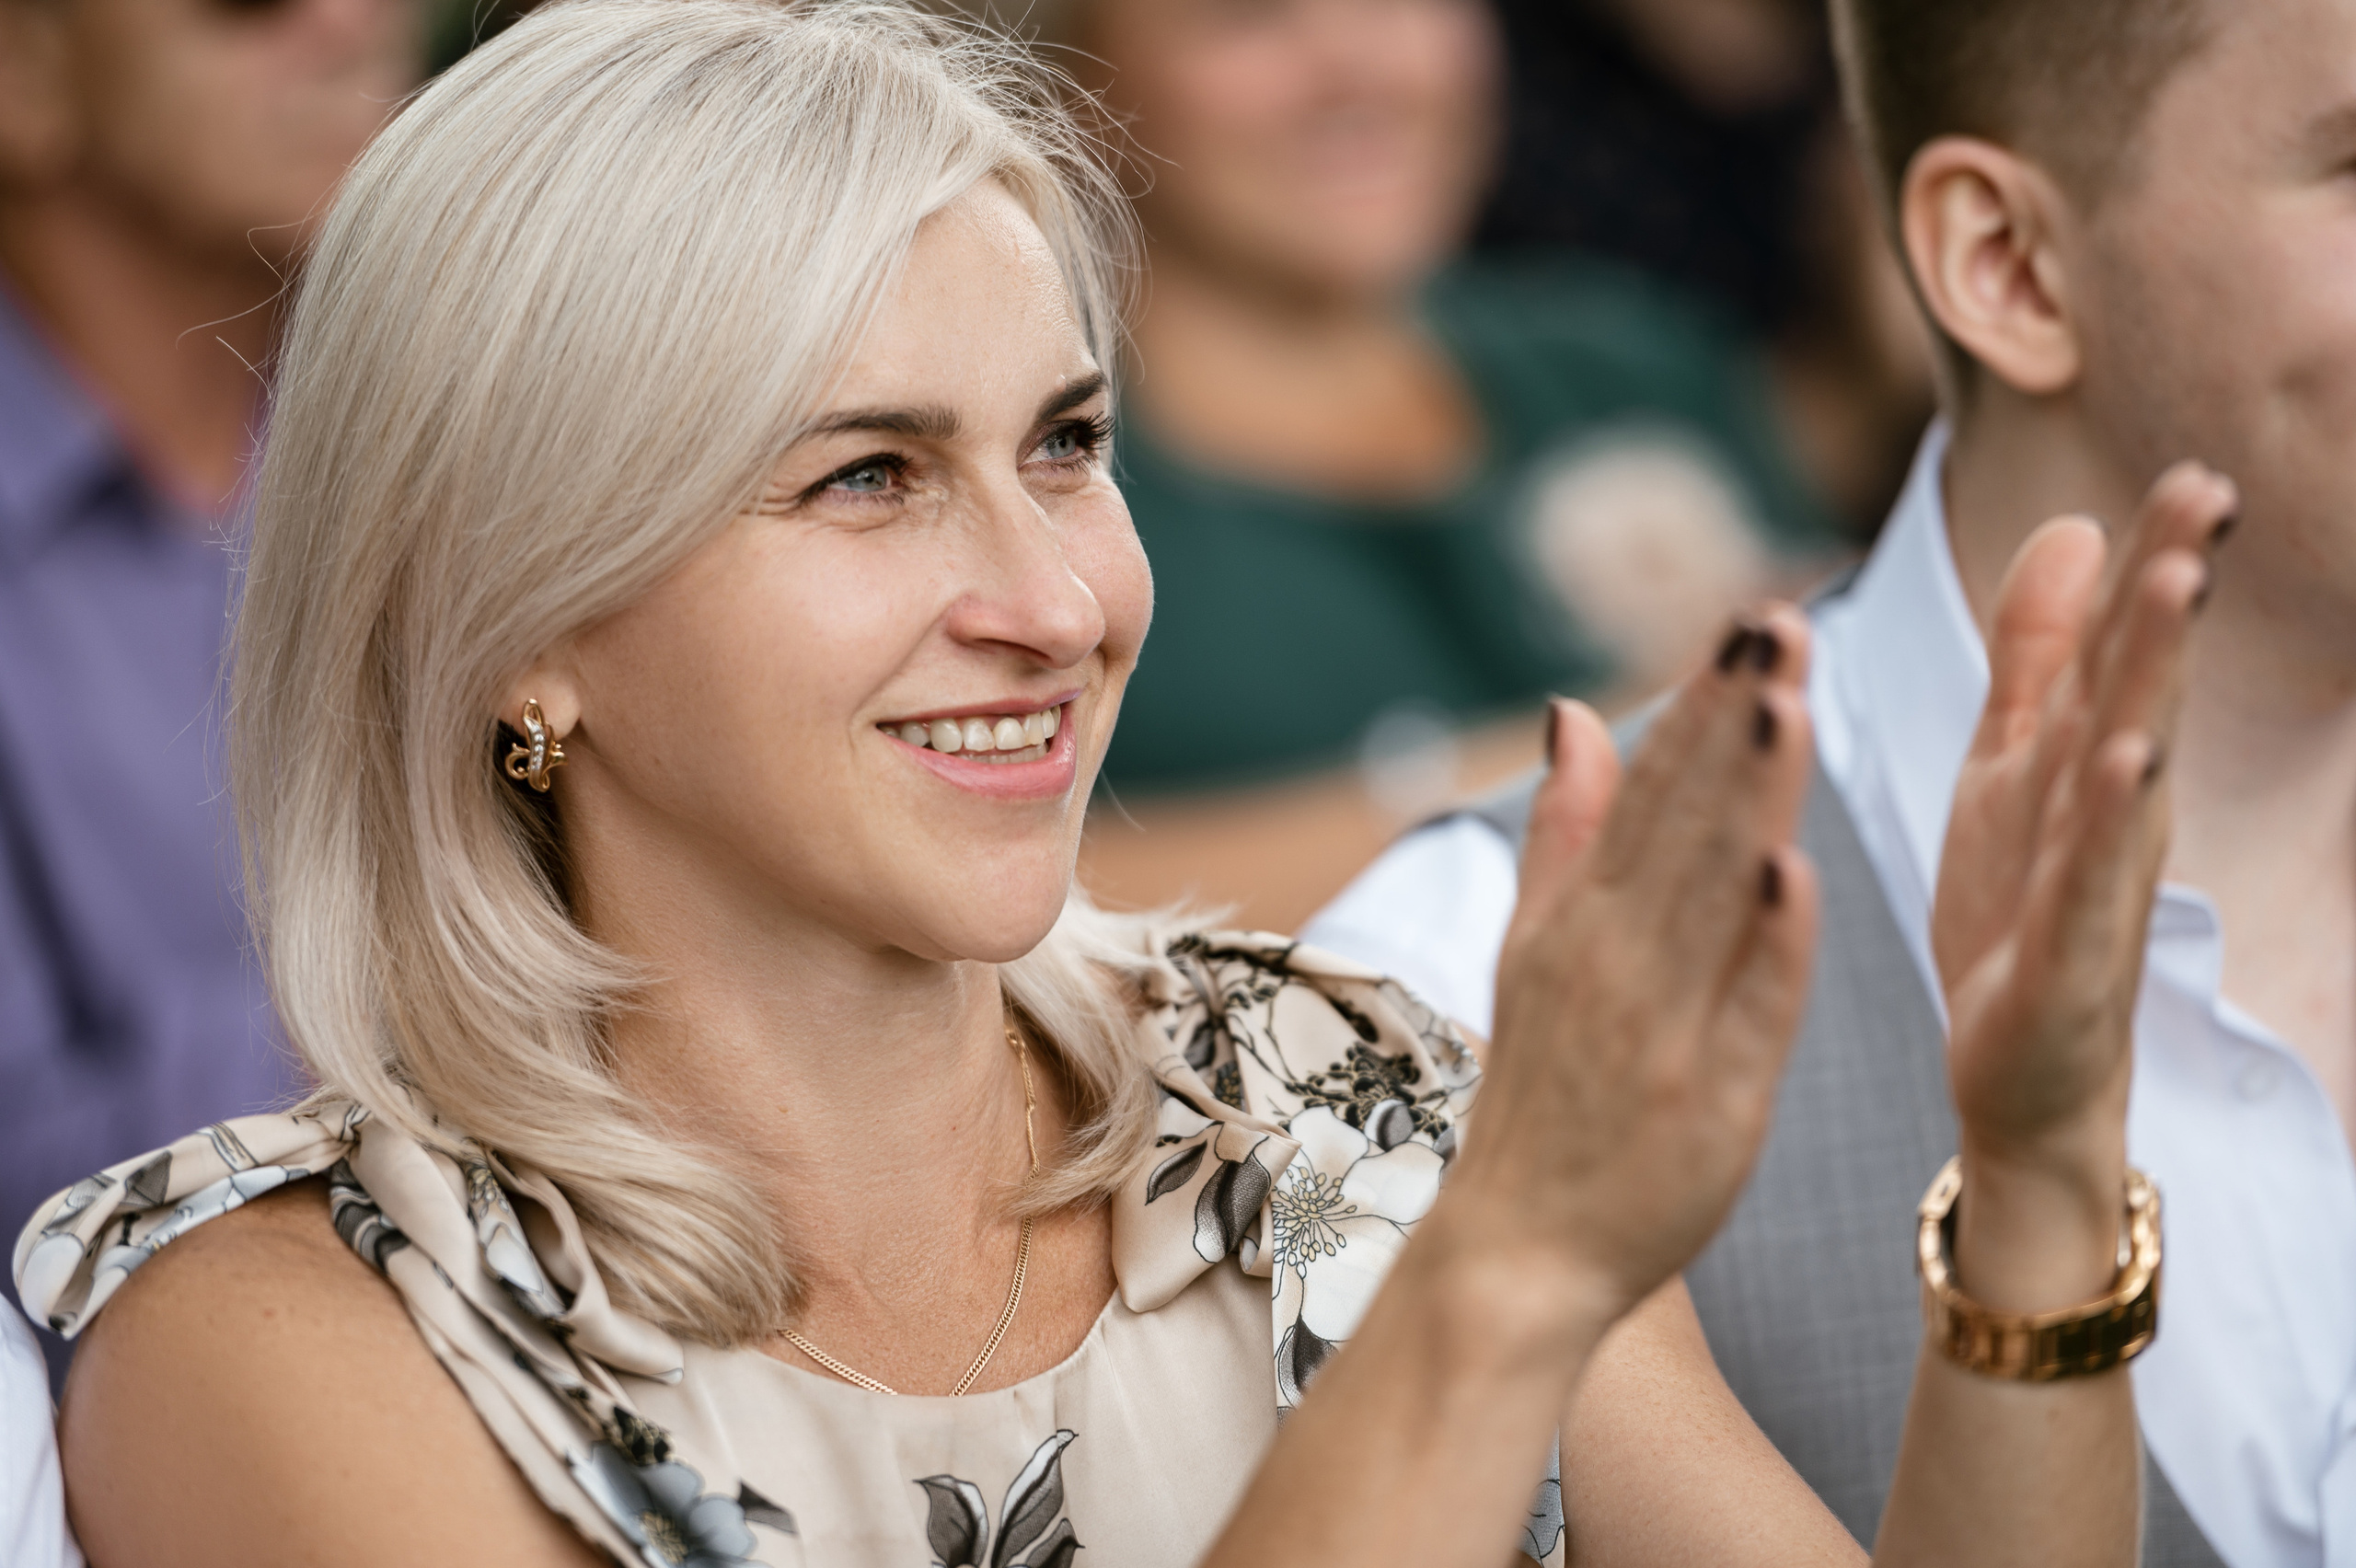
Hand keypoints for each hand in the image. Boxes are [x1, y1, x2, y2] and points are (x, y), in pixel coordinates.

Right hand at [1459, 605, 1818, 1329]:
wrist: (1522, 1251)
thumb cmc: (1542, 1098)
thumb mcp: (1534, 954)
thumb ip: (1565, 835)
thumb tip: (1577, 713)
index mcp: (1577, 924)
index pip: (1649, 792)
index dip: (1701, 702)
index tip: (1749, 616)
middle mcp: (1614, 962)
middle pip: (1682, 824)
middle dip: (1731, 717)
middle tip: (1778, 617)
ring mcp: (1662, 1031)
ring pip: (1710, 897)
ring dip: (1745, 799)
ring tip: (1782, 702)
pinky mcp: (1713, 1103)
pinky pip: (1743, 1012)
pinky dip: (1764, 945)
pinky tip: (1788, 872)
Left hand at [1933, 464, 2235, 1307]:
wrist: (2020, 1080)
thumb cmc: (2021, 914)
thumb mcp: (2012, 769)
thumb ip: (2038, 658)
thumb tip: (2072, 528)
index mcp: (2084, 765)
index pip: (2121, 650)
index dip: (2155, 561)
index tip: (2192, 473)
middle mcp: (2106, 816)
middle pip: (2140, 688)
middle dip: (2169, 591)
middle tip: (2207, 494)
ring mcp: (2092, 885)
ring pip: (2127, 766)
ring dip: (2153, 678)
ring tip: (2175, 586)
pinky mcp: (2064, 961)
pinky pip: (2087, 881)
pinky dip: (2108, 820)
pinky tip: (2131, 758)